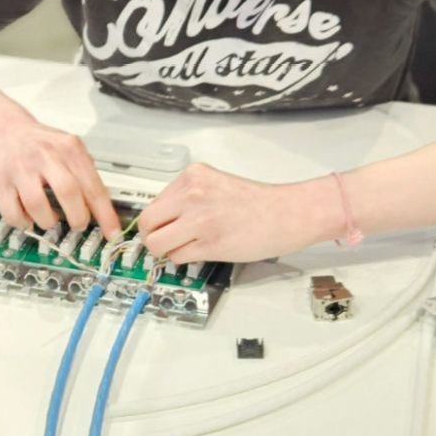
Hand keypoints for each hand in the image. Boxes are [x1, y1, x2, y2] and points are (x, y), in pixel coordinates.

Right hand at [0, 111, 121, 239]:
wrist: (7, 130)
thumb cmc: (42, 145)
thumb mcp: (71, 149)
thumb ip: (86, 175)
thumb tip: (104, 210)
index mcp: (68, 149)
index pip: (93, 186)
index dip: (104, 214)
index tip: (112, 233)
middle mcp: (45, 156)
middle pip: (67, 192)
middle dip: (77, 217)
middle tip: (78, 225)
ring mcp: (21, 169)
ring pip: (37, 205)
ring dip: (48, 221)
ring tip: (50, 220)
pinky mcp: (0, 182)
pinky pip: (12, 213)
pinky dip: (24, 222)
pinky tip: (29, 218)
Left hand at [139, 164, 338, 262]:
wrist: (288, 213)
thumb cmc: (256, 202)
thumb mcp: (214, 184)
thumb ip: (186, 197)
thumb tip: (160, 219)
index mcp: (192, 176)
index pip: (153, 203)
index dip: (157, 220)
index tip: (163, 227)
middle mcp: (192, 194)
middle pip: (147, 224)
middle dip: (153, 237)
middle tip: (166, 242)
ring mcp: (200, 220)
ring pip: (157, 244)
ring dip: (167, 251)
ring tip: (186, 247)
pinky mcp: (210, 244)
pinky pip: (178, 257)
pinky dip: (185, 259)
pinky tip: (202, 251)